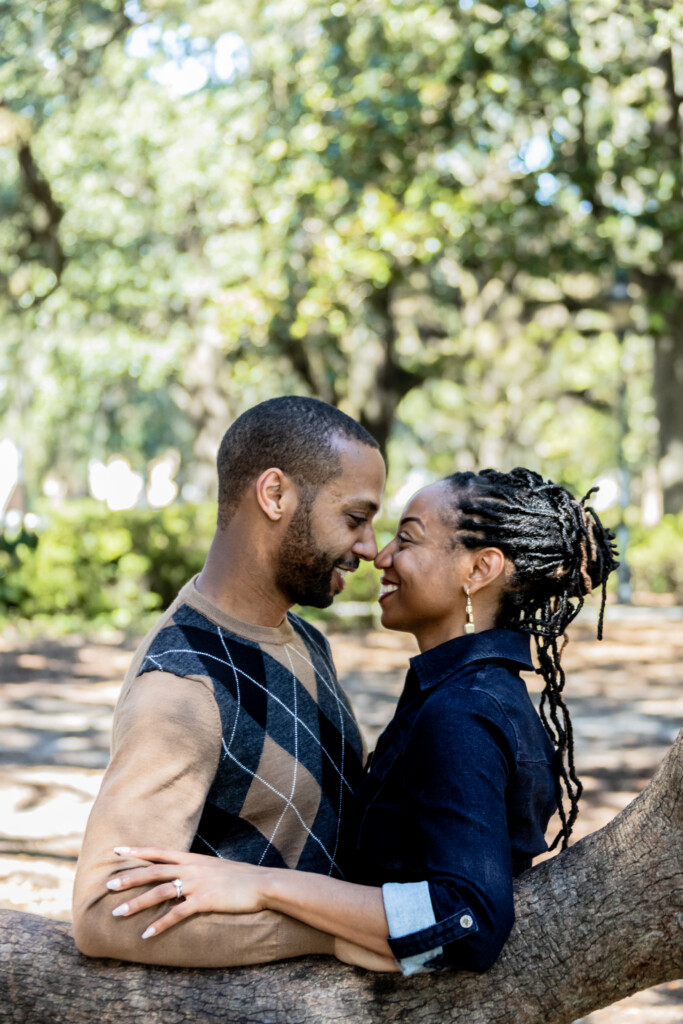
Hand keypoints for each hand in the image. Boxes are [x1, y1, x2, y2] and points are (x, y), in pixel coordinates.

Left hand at [106, 846, 271, 939]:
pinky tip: (146, 934)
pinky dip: (160, 925)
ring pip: (160, 892)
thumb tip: (182, 874)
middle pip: (154, 871)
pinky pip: (177, 914)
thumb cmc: (240, 878)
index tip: (117, 850)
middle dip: (129, 878)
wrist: (262, 884)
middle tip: (108, 885)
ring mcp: (197, 884)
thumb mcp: (215, 868)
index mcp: (192, 859)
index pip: (159, 851)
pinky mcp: (205, 901)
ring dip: (137, 903)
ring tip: (118, 913)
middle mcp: (191, 869)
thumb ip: (196, 870)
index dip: (137, 851)